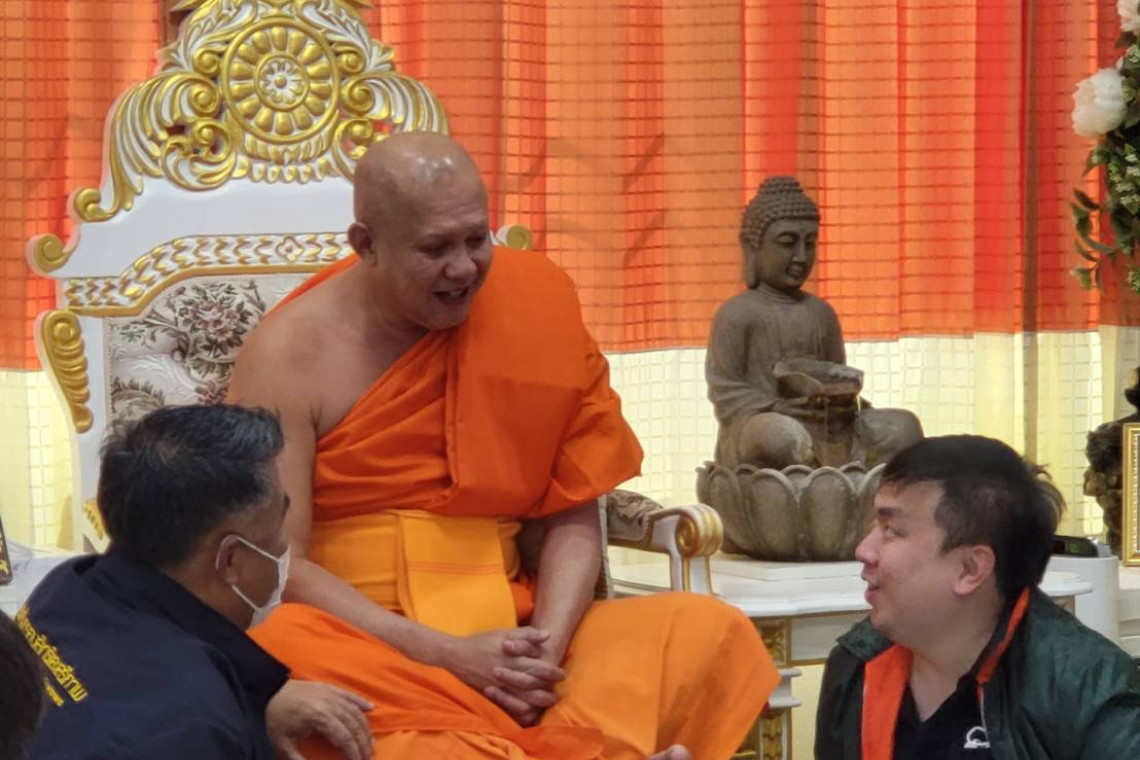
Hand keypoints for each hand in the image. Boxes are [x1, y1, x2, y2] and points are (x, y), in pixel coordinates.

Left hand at [266, 679, 373, 759]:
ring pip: (355, 711)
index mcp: (319, 718)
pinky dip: (361, 702)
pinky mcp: (329, 687)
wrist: (269, 691)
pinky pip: (350, 695)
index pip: (344, 738)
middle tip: (369, 756)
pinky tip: (370, 709)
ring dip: (365, 727)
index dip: (354, 752)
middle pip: (354, 726)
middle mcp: (330, 704)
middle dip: (363, 743)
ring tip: (371, 742)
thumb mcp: (283, 745)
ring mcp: (331, 694)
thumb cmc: (276, 719)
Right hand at [440, 627, 564, 725]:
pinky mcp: (492, 698)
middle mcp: (509, 676)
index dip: (553, 672)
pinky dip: (522, 713)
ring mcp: (500, 689)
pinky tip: (530, 711)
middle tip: (558, 692)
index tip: (561, 674)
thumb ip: (527, 634)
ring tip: (547, 701)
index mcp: (513, 659)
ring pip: (525, 702)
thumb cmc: (482, 642)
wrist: (456, 657)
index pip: (540, 668)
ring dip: (539, 703)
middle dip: (550, 691)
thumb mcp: (504, 633)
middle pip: (536, 688)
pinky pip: (511, 710)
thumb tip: (548, 635)